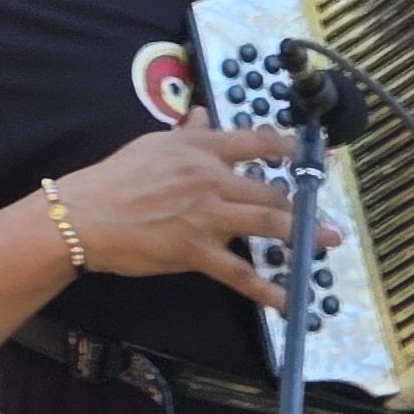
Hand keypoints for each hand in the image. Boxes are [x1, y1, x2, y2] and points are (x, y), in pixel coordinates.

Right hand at [57, 108, 339, 311]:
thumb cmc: (115, 178)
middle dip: (304, 200)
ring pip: (268, 224)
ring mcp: (207, 216)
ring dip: (304, 233)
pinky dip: (267, 289)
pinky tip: (289, 299)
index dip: (291, 148)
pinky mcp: (197, 251)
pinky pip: (240, 273)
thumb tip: (203, 114)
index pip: (257, 142)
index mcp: (201, 149)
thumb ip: (186, 133)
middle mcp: (211, 179)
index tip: (314, 153)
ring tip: (329, 241)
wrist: (84, 216)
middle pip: (270, 189)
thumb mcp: (153, 145)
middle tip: (326, 209)